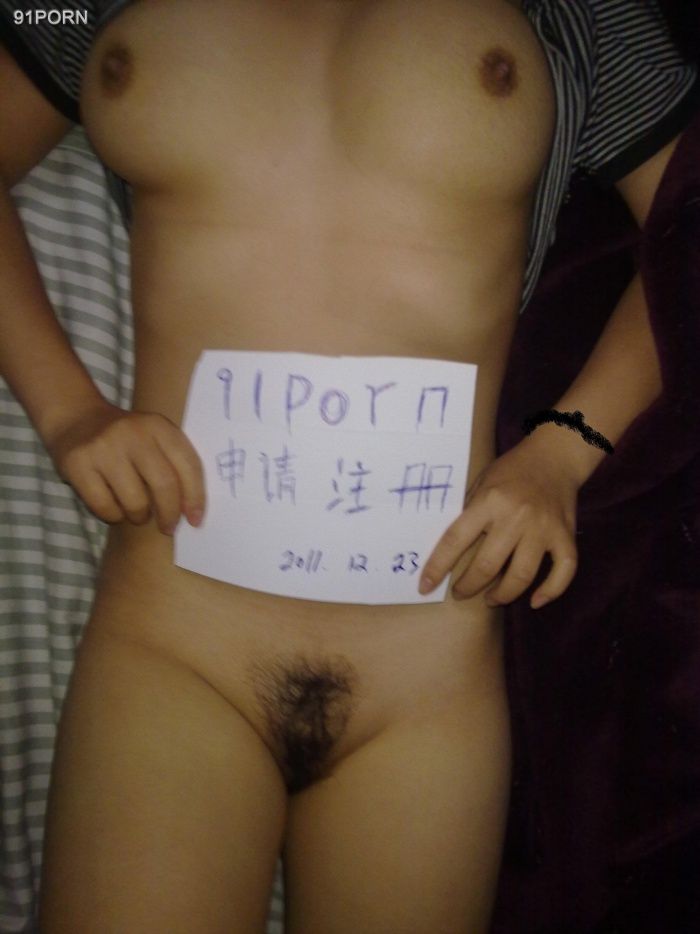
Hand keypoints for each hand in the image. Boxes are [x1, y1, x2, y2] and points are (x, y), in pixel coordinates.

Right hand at [46, 401, 204, 533]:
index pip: (188, 465)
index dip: (196, 497)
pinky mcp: (78, 464)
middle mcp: (133, 432)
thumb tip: (192, 512)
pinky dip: (113, 515)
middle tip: (168, 527)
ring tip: (136, 512)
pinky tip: (113, 506)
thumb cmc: (125, 439)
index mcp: (158, 426)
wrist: (76, 419)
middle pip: (164, 484)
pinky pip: (104, 507)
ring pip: (135, 502)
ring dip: (139, 516)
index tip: (195, 520)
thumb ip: (174, 464)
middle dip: (170, 514)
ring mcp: (104, 447)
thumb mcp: (153, 438)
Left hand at [419, 437, 578, 608]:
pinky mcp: (566, 535)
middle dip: (469, 586)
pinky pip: (564, 571)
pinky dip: (551, 591)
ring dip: (503, 595)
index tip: (425, 586)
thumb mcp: (481, 482)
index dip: (437, 567)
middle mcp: (516, 516)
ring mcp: (544, 528)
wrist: (554, 456)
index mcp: (488, 501)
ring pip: (522, 575)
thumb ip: (469, 513)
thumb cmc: (511, 470)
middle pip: (488, 565)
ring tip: (491, 599)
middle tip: (461, 593)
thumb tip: (449, 551)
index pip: (455, 540)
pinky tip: (535, 601)